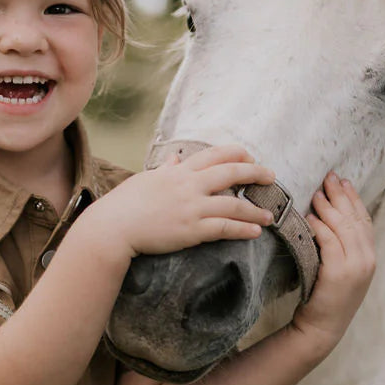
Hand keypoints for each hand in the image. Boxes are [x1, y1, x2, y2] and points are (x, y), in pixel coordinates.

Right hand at [87, 146, 275, 263]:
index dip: (236, 153)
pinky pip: (224, 227)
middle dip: (255, 173)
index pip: (214, 155)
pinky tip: (256, 231)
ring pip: (233, 204)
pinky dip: (243, 229)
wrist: (113, 227)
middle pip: (231, 172)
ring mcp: (191, 207)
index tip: (249, 155)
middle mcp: (189, 185)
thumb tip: (173, 158)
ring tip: (269, 215)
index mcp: (178, 171)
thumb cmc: (124, 204)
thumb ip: (165, 169)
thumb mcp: (146, 180)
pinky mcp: (191, 230)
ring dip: (255, 209)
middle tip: (271, 177)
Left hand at [291, 172, 375, 356]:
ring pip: (343, 227)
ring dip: (329, 207)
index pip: (364, 220)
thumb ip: (341, 247)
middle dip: (341, 196)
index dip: (354, 199)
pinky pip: (330, 242)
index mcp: (369, 257)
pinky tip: (310, 217)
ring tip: (317, 193)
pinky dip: (320, 227)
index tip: (343, 182)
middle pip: (355, 219)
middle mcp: (367, 259)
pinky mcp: (339, 273)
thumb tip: (329, 219)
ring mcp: (355, 266)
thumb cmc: (325, 298)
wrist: (322, 328)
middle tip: (329, 178)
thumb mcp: (340, 270)